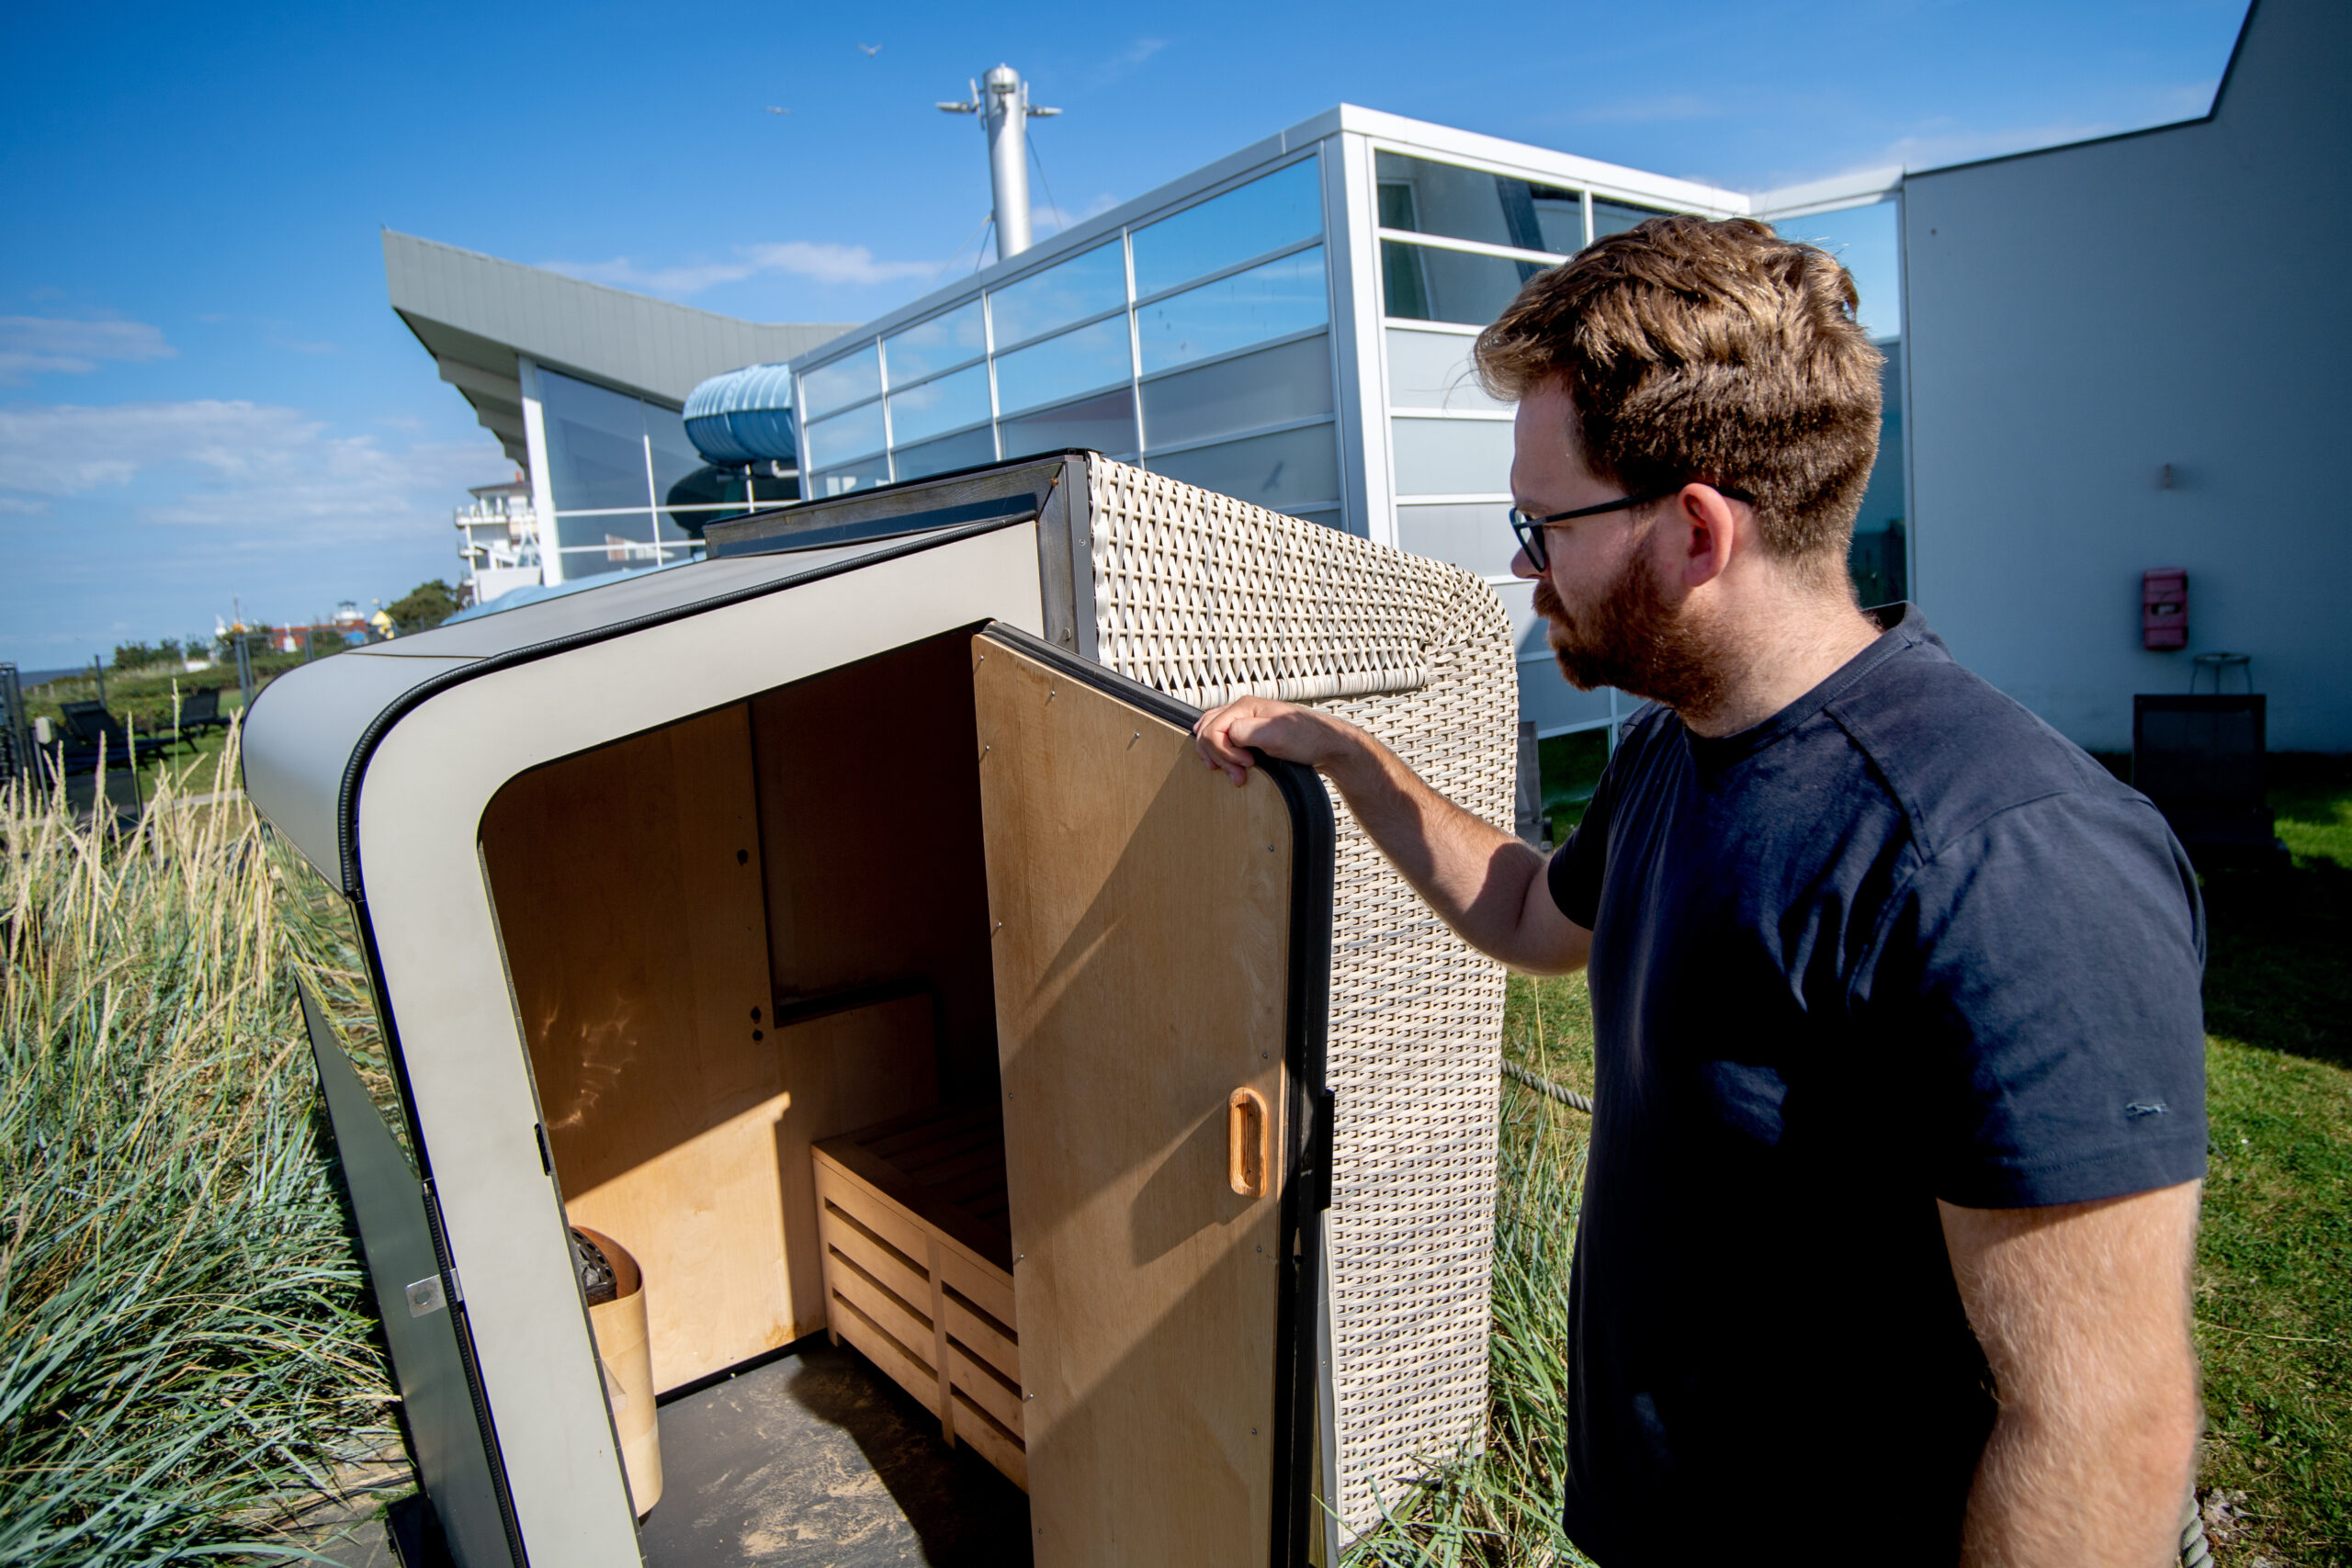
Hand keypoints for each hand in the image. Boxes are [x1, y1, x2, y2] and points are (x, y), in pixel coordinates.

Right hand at [1191, 695, 1355, 786]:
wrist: (1327, 746)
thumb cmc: (1307, 738)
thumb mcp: (1275, 735)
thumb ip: (1244, 731)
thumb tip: (1226, 734)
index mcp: (1245, 707)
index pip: (1213, 729)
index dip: (1224, 751)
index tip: (1247, 764)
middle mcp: (1242, 711)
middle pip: (1207, 731)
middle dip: (1218, 756)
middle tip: (1238, 775)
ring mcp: (1245, 722)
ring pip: (1212, 735)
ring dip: (1218, 758)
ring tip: (1236, 775)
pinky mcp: (1249, 735)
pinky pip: (1222, 741)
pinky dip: (1221, 755)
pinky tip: (1227, 765)